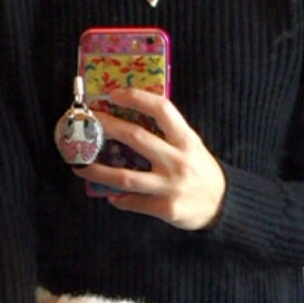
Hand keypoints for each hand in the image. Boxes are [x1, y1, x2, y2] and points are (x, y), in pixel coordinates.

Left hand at [72, 87, 226, 230]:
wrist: (223, 205)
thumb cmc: (200, 171)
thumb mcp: (191, 146)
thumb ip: (168, 134)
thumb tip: (131, 119)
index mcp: (186, 139)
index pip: (161, 109)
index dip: (136, 98)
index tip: (114, 94)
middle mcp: (178, 160)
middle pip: (135, 138)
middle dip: (107, 127)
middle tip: (88, 124)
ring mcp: (171, 185)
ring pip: (126, 176)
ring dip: (98, 171)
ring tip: (80, 166)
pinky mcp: (165, 208)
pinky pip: (133, 202)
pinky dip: (118, 199)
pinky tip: (110, 196)